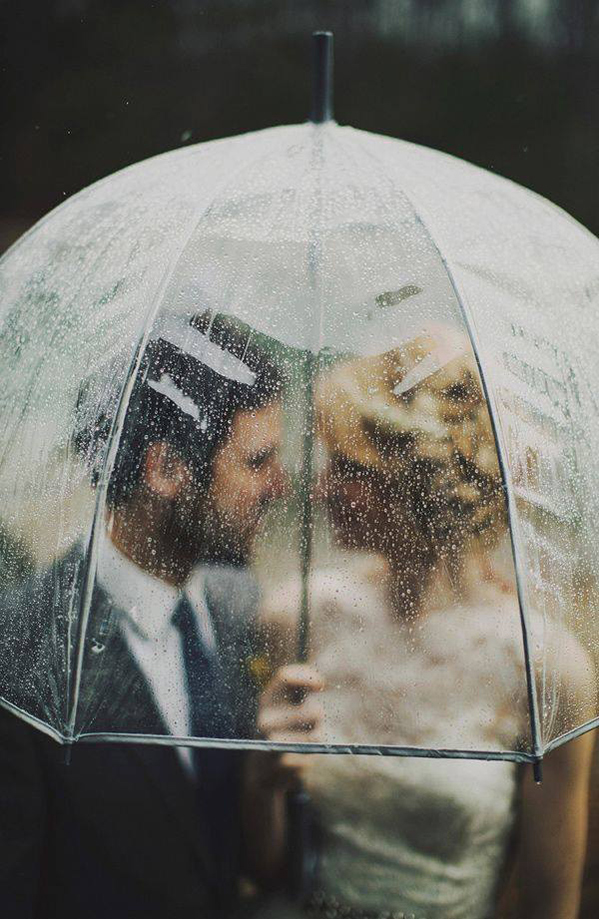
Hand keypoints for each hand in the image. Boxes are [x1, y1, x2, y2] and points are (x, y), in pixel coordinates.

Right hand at [249, 664, 323, 792]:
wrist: (262, 770)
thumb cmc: (281, 728)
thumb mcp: (283, 704)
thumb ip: (299, 686)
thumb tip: (320, 682)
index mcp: (267, 700)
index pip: (286, 677)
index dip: (308, 677)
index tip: (321, 685)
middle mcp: (266, 719)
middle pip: (314, 712)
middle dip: (319, 717)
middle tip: (310, 722)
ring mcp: (273, 742)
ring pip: (317, 735)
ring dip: (317, 737)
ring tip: (302, 740)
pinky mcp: (284, 763)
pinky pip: (314, 754)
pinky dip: (312, 755)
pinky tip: (298, 757)